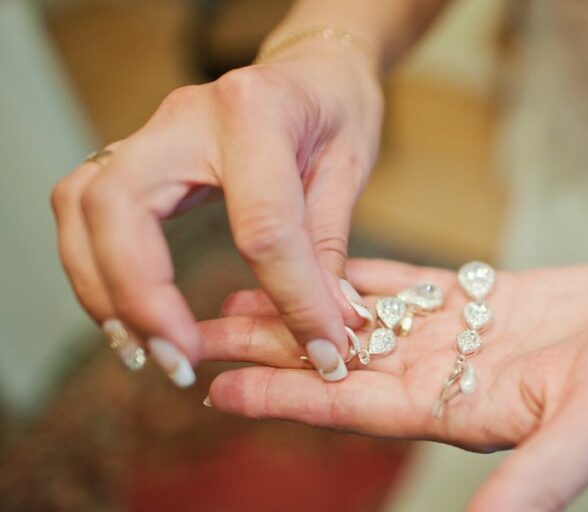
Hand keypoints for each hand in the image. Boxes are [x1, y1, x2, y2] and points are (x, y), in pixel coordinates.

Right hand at [50, 41, 381, 383]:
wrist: (312, 66)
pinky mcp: (136, 156)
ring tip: (147, 353)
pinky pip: (86, 212)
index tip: (323, 353)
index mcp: (256, 113)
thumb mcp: (350, 168)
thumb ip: (329, 245)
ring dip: (104, 290)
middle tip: (180, 360)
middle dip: (141, 295)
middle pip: (122, 205)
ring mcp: (151, 132)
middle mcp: (186, 116)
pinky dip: (97, 271)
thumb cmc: (336, 109)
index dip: (294, 299)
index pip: (263, 224)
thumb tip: (328, 329)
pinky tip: (129, 320)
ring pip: (83, 208)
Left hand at [200, 259, 587, 510]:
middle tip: (206, 328)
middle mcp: (458, 379)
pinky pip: (419, 286)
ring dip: (312, 306)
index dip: (288, 401)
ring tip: (248, 289)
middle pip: (347, 363)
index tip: (221, 390)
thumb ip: (533, 481)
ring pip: (373, 321)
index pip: (358, 409)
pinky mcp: (495, 297)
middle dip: (279, 350)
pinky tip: (329, 261)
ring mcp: (474, 336)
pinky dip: (370, 276)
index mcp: (468, 413)